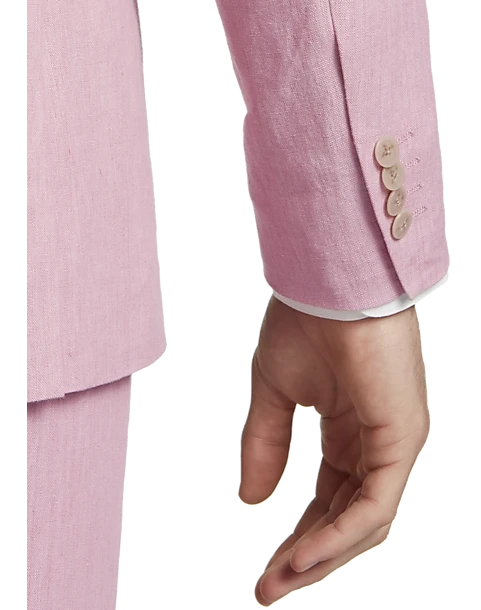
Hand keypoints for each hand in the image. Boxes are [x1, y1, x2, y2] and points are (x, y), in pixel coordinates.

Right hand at [239, 297, 429, 605]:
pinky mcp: (402, 436)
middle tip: (267, 589)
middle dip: (308, 556)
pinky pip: (374, 503)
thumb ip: (266, 444)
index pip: (328, 498)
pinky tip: (303, 557)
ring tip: (278, 581)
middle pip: (346, 517)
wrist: (328, 281)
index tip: (265, 572)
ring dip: (321, 555)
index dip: (297, 536)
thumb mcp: (274, 394)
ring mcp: (394, 441)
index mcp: (351, 430)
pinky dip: (339, 534)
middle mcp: (377, 441)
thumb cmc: (305, 325)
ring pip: (365, 520)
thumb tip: (252, 501)